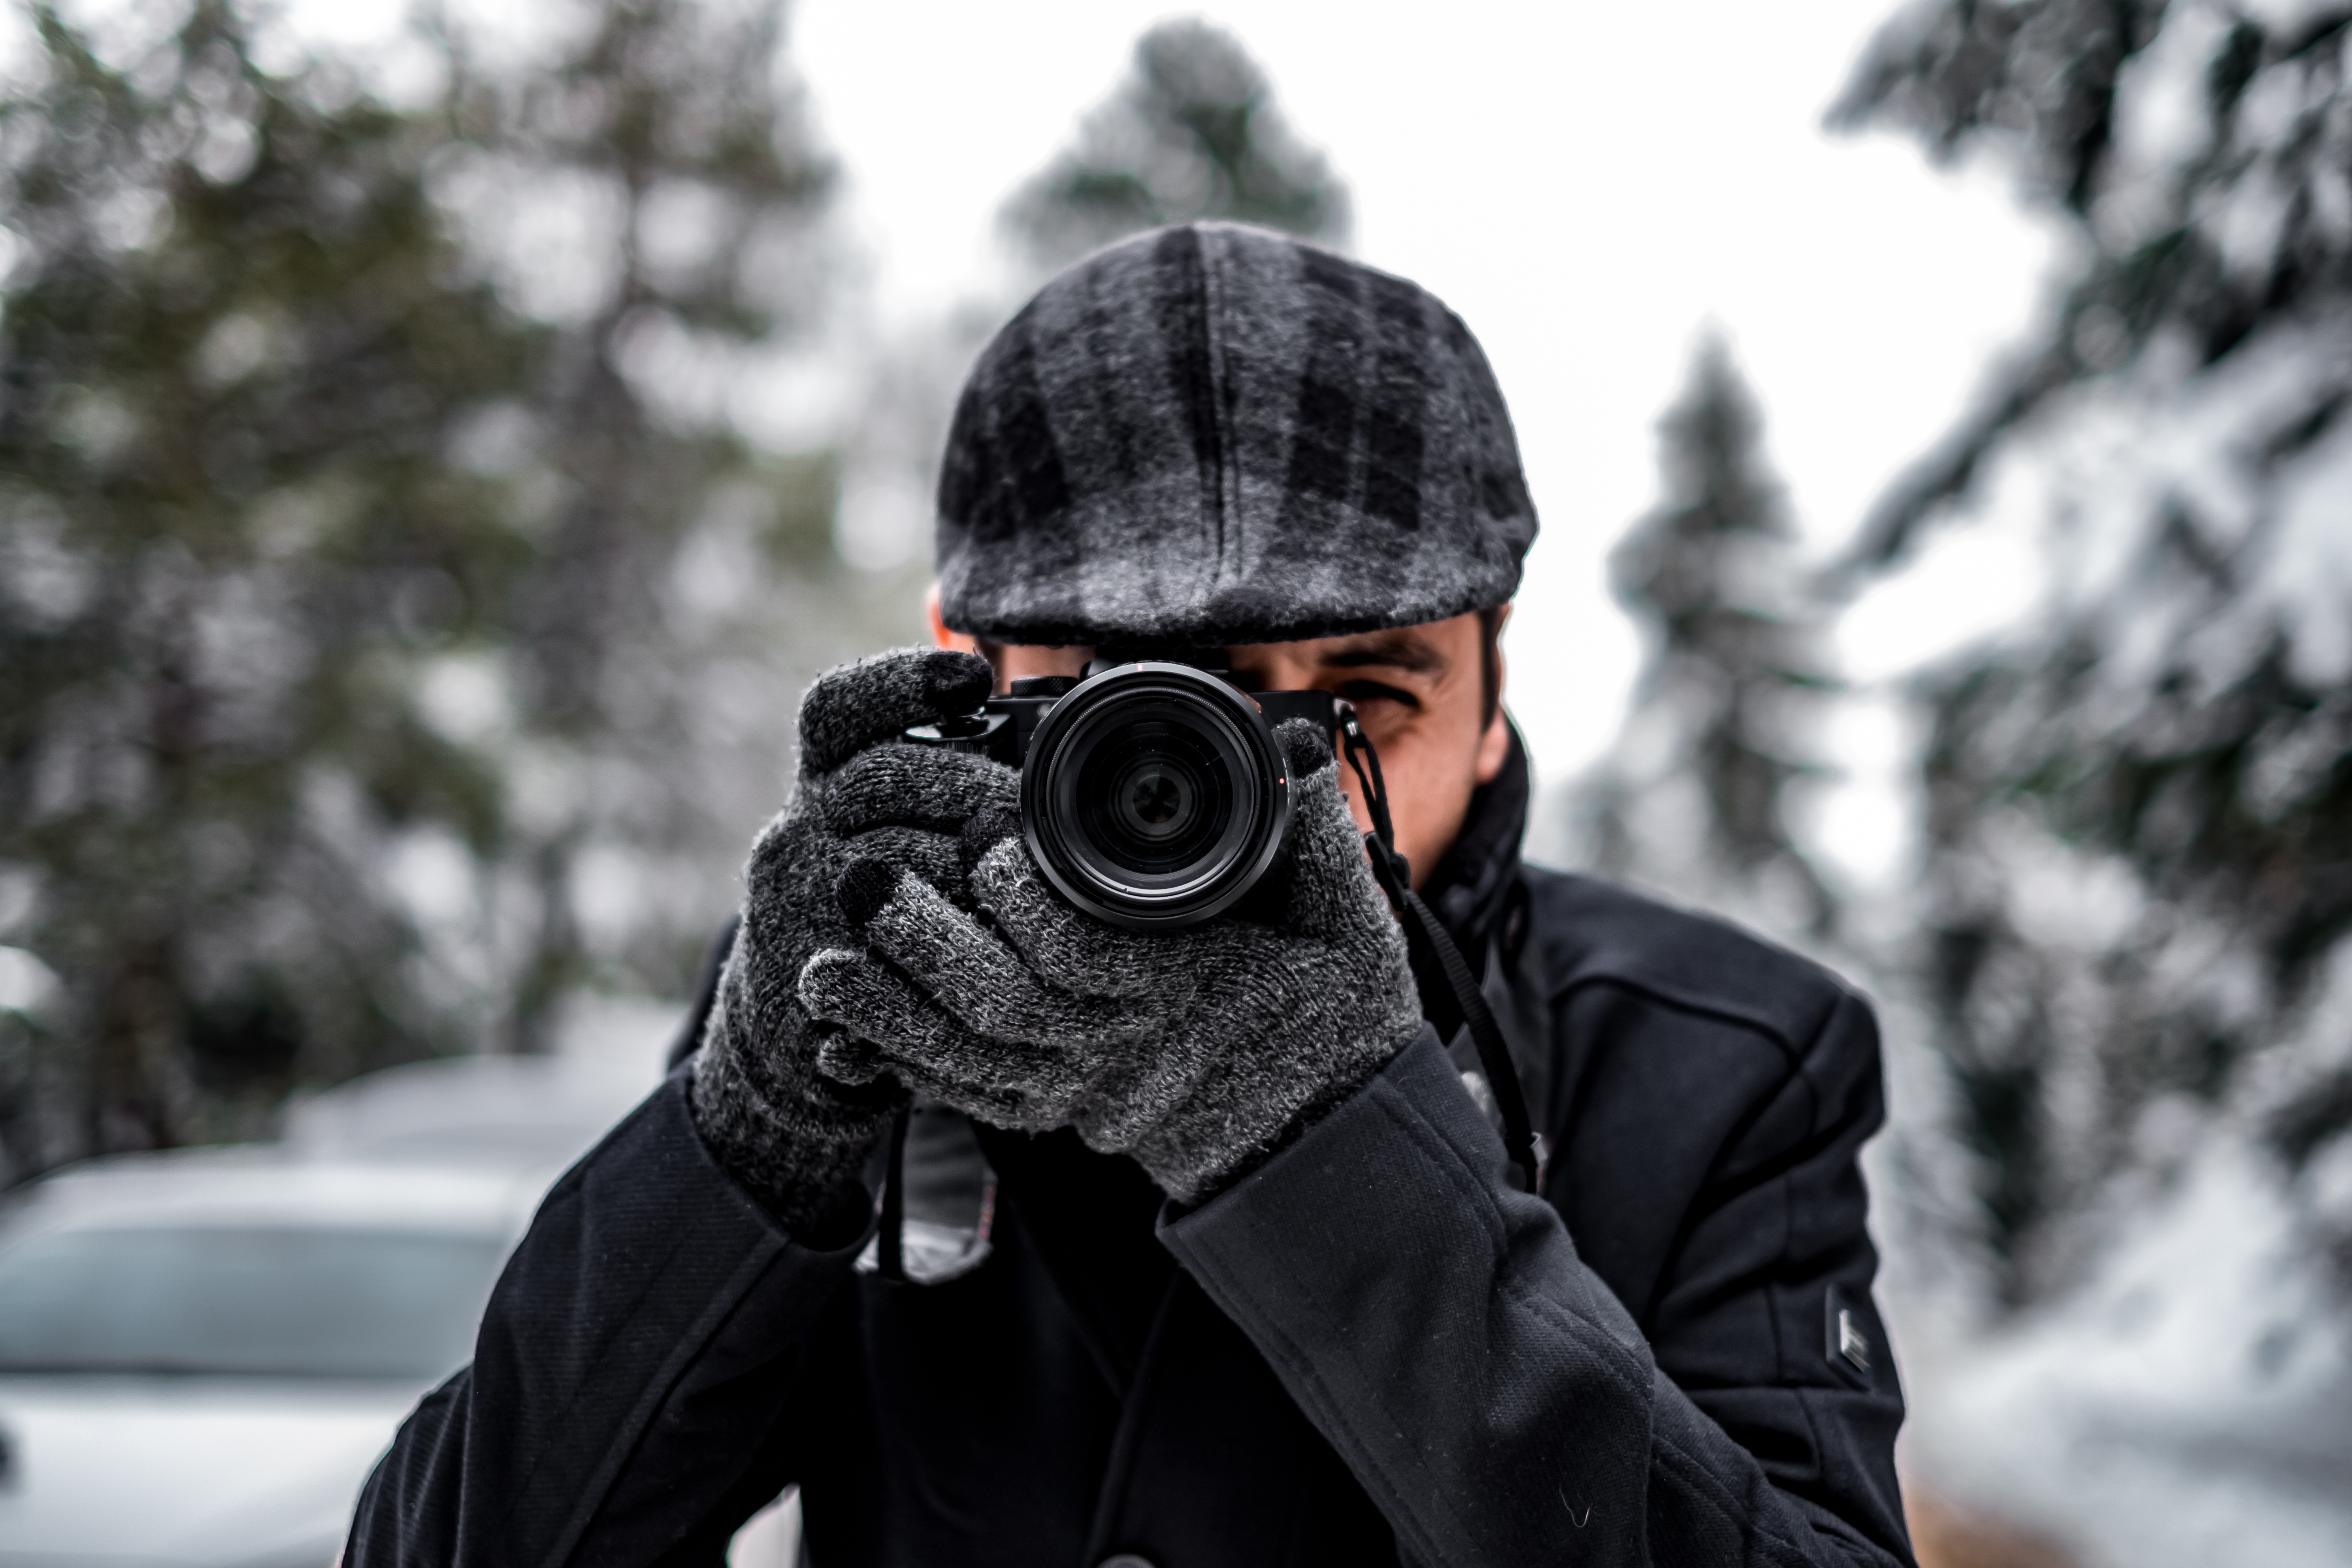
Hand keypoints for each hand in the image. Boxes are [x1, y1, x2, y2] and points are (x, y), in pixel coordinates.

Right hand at [689, 647, 1014, 1232]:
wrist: (791, 1036)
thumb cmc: (865, 921)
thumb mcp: (880, 835)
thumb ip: (931, 784)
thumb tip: (1028, 725)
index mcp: (818, 789)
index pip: (837, 711)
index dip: (899, 682)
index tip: (966, 677)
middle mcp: (796, 833)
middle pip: (881, 776)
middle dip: (969, 783)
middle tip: (1025, 807)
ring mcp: (796, 904)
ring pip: (890, 858)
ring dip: (967, 863)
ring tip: (1019, 872)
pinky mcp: (816, 970)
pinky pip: (888, 945)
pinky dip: (949, 937)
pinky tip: (994, 936)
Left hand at [799, 720, 1422, 1203]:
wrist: (1333, 1138)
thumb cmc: (1342, 1019)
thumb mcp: (1349, 927)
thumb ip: (1316, 843)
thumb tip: (1294, 755)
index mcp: (1193, 987)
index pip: (1084, 949)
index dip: (1023, 898)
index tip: (983, 840)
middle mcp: (1130, 1046)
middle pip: (1004, 1003)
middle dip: (922, 944)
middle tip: (856, 882)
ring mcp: (1093, 1090)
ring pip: (974, 1061)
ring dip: (890, 1018)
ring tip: (819, 972)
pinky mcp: (1069, 1115)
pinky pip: (977, 1105)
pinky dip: (912, 1079)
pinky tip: (852, 1047)